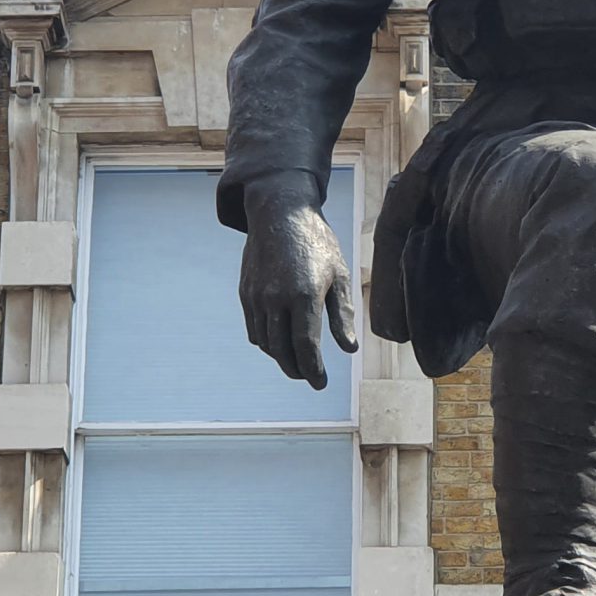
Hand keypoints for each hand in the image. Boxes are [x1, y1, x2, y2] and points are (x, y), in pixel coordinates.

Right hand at [238, 174, 358, 389]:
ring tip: (297, 361)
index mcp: (304, 295)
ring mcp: (257, 297)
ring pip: (266, 343)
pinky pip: (254, 329)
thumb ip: (343, 314)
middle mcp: (276, 299)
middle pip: (282, 351)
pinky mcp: (246, 293)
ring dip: (281, 358)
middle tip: (310, 377)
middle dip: (297, 370)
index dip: (313, 370)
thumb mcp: (338, 274)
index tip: (321, 383)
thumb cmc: (316, 242)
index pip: (306, 346)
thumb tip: (349, 349)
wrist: (280, 212)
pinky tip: (280, 342)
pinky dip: (267, 342)